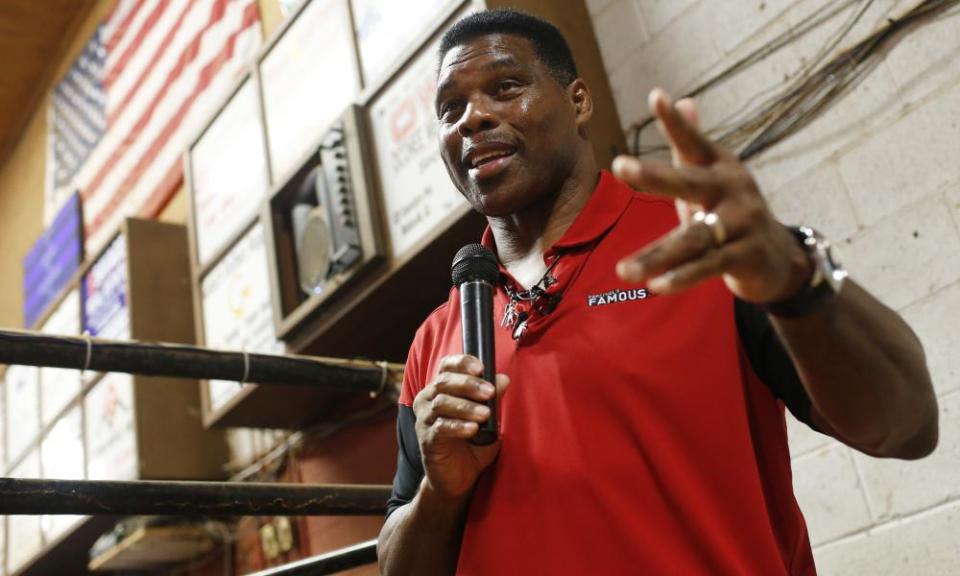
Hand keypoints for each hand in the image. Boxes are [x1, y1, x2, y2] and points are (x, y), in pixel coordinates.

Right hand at [412, 354, 509, 500]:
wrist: (458, 479)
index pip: (446, 367)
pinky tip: (473, 429)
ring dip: (466, 406)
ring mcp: (425, 421)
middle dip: (468, 385)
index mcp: (441, 390)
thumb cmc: (472, 445)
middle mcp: (428, 401)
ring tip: (485, 413)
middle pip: (443, 383)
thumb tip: (503, 379)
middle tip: (489, 392)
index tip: (481, 368)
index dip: (461, 363)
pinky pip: (440, 428)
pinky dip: (458, 426)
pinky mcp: (427, 440)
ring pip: (441, 404)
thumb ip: (493, 399)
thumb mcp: (488, 419)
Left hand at [613, 88, 811, 303]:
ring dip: (656, 255)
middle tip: (620, 165)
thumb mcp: (712, 177)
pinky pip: (709, 266)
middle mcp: (732, 189)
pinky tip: (655, 285)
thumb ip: (691, 144)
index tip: (657, 97)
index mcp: (720, 166)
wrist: (778, 257)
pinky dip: (682, 276)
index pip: (693, 142)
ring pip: (693, 238)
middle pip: (688, 182)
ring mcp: (742, 222)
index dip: (676, 122)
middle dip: (654, 174)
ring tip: (623, 271)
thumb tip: (682, 99)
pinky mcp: (746, 255)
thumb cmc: (729, 211)